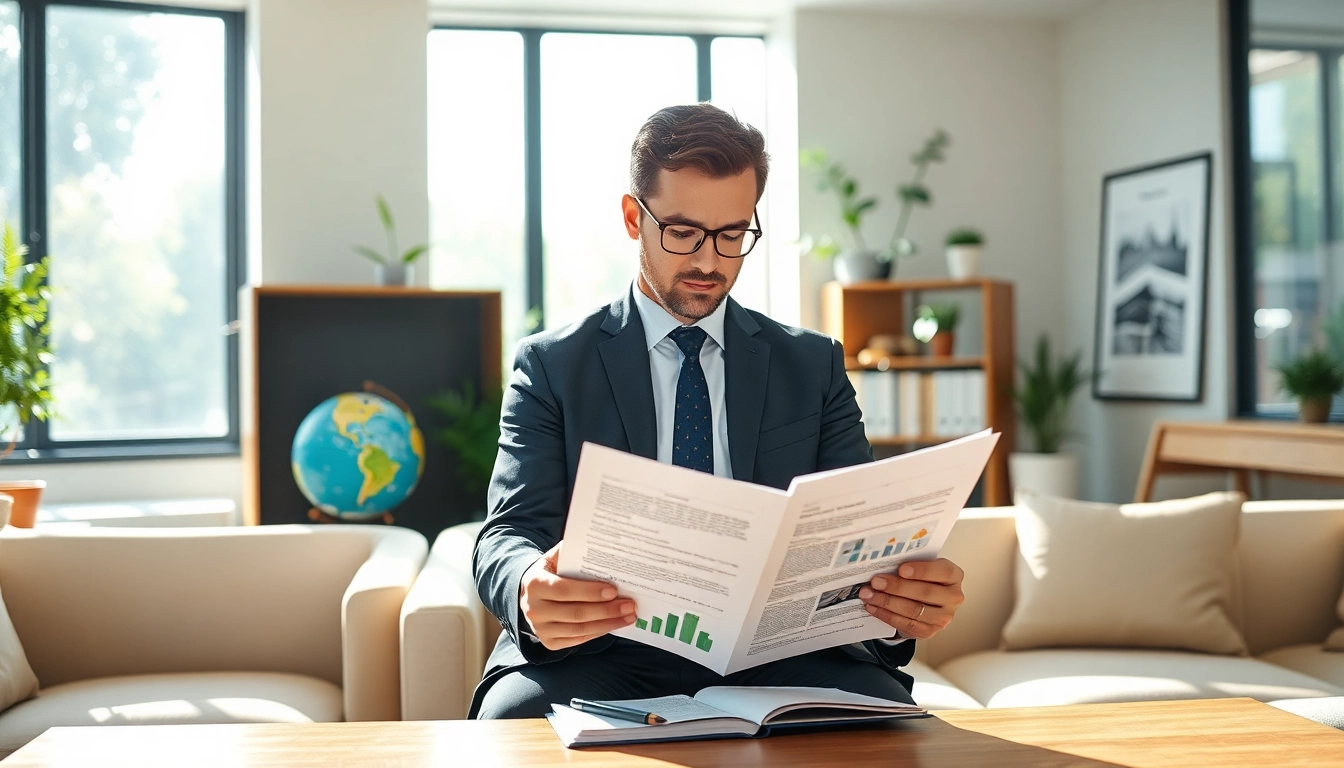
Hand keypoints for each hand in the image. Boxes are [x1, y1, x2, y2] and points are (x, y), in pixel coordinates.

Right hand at [519, 541, 636, 650]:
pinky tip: (614, 624)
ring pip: (580, 630)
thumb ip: (572, 551)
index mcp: (535, 584)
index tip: (613, 591)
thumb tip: (599, 544)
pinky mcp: (549, 642)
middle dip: (606, 610)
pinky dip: (599, 632)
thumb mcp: (554, 558)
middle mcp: (534, 609)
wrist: (530, 595)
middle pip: (576, 613)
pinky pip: (578, 640)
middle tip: (629, 605)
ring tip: (628, 616)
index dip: (590, 592)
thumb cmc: (550, 573)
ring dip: (608, 624)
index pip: (565, 590)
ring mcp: (541, 629)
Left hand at [858, 558, 964, 640]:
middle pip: (925, 592)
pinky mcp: (930, 631)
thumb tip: (884, 564)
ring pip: (914, 610)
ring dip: (888, 602)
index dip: (922, 570)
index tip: (901, 569)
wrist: (923, 601)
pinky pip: (907, 625)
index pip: (942, 571)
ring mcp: (943, 617)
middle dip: (897, 587)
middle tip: (876, 582)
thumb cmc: (921, 578)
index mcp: (953, 576)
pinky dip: (887, 616)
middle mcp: (952, 597)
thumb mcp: (920, 566)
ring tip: (869, 595)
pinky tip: (874, 608)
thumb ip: (909, 565)